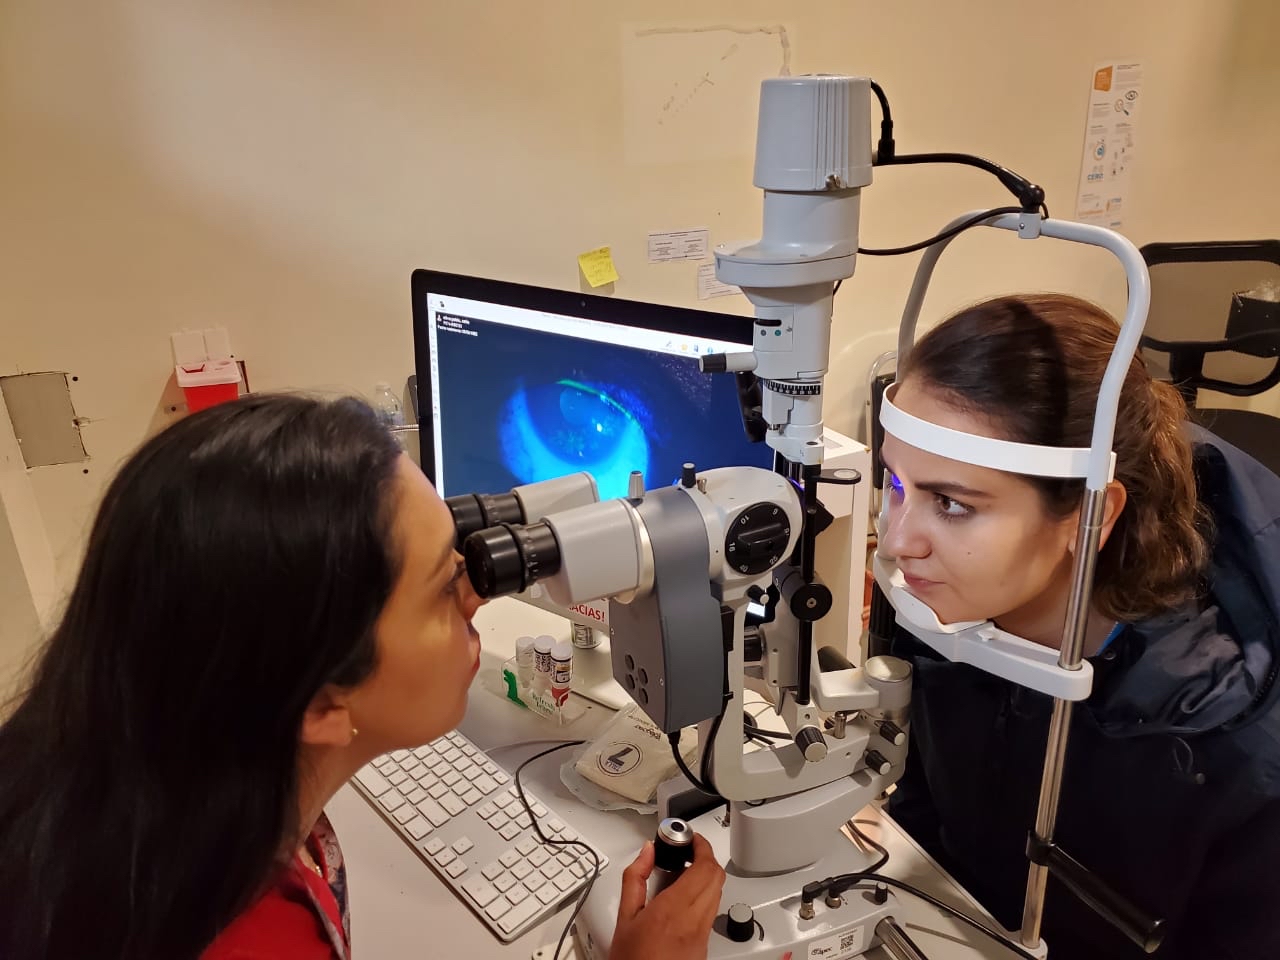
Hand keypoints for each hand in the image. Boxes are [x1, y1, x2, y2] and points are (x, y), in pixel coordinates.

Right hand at [608, 833, 725, 959]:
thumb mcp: (624, 918)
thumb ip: (635, 879)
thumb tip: (645, 852)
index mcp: (674, 909)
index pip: (705, 866)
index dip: (702, 845)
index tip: (690, 838)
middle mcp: (695, 921)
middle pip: (717, 877)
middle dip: (706, 857)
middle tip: (689, 850)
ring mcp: (703, 934)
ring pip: (717, 893)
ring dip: (706, 876)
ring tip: (683, 872)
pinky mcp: (704, 945)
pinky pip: (711, 910)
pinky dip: (703, 895)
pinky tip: (682, 898)